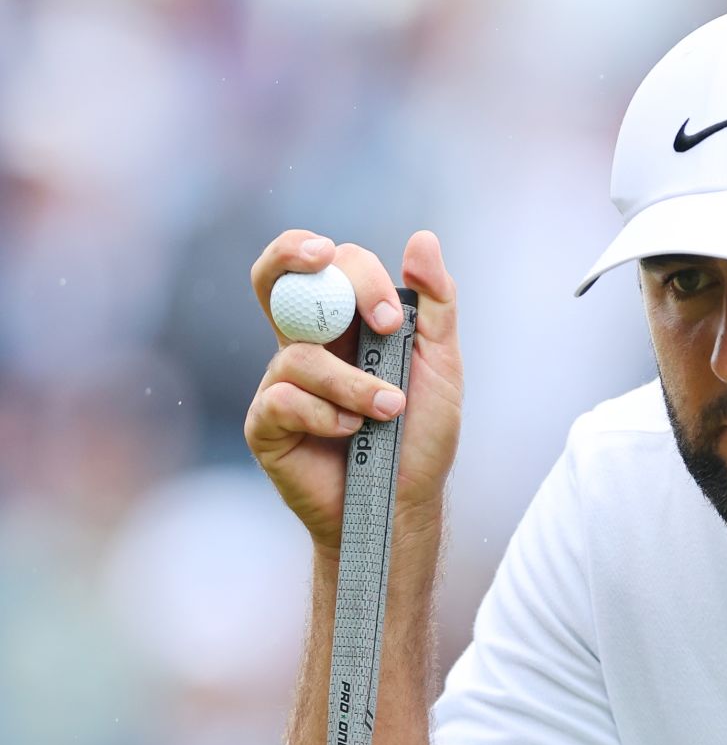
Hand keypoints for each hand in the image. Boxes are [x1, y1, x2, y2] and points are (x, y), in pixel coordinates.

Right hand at [244, 229, 462, 557]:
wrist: (404, 504)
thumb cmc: (421, 436)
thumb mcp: (441, 365)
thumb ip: (436, 304)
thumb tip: (422, 239)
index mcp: (346, 325)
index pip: (332, 267)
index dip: (354, 270)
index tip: (391, 315)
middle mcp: (306, 345)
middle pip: (275, 277)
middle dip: (291, 253)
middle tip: (322, 255)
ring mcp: (281, 384)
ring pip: (300, 354)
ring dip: (353, 384)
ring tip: (388, 411)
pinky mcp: (267, 424)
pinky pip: (285, 400)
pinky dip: (329, 417)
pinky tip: (351, 436)